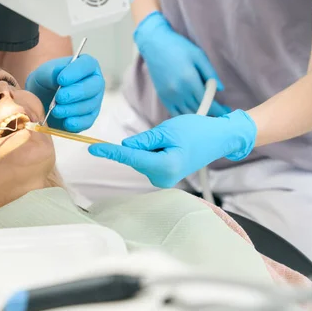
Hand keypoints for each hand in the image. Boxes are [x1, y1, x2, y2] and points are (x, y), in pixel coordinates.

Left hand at [25, 54, 103, 131]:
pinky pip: (87, 121)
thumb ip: (52, 72)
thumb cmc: (46, 81)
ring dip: (72, 109)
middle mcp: (95, 82)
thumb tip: (59, 76)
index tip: (61, 80)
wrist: (41, 99)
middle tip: (59, 98)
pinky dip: (76, 123)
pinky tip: (65, 122)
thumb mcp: (44, 73)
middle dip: (75, 93)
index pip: (87, 64)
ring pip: (90, 105)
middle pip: (94, 86)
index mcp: (86, 65)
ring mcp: (94, 101)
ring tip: (56, 110)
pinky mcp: (89, 117)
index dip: (76, 72)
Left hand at [88, 110, 255, 187]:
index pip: (130, 158)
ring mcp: (163, 180)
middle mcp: (162, 178)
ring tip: (172, 140)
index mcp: (164, 166)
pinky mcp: (164, 177)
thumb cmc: (197, 131)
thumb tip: (124, 147)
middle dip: (141, 144)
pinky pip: (148, 161)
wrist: (219, 139)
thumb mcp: (167, 130)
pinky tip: (171, 146)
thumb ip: (144, 140)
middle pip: (136, 158)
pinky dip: (152, 152)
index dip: (110, 152)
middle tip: (166, 135)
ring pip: (141, 159)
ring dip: (149, 147)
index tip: (92, 148)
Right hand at [135, 11, 229, 116]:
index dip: (219, 110)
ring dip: (199, 116)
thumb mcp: (199, 56)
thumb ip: (210, 73)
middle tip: (220, 114)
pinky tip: (193, 113)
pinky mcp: (163, 97)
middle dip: (212, 114)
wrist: (154, 45)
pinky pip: (175, 113)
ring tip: (208, 114)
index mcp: (190, 81)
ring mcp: (169, 96)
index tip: (227, 111)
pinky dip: (185, 116)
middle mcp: (179, 92)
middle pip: (199, 110)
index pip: (208, 102)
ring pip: (187, 114)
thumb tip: (221, 89)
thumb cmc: (179, 47)